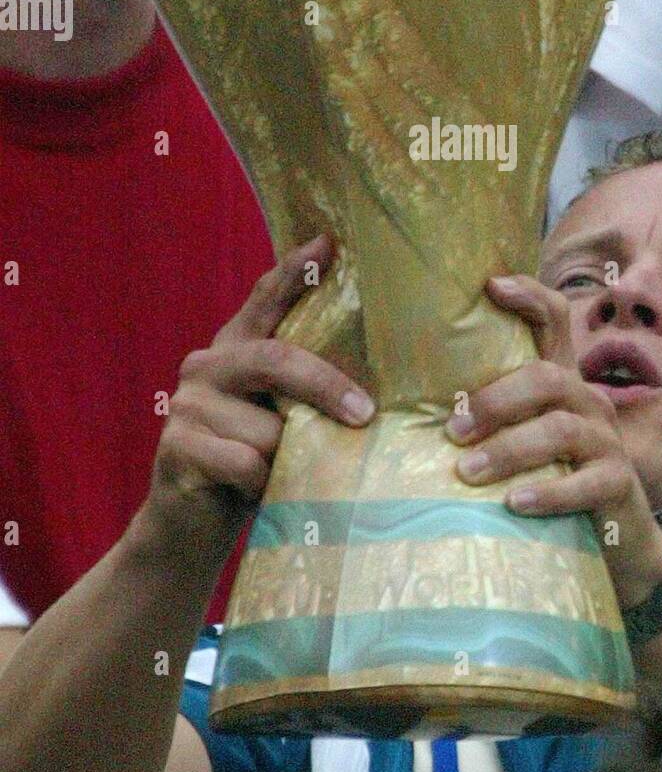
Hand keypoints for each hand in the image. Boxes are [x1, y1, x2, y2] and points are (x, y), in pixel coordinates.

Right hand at [138, 234, 375, 563]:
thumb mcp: (281, 422)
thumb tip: (375, 393)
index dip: (295, 269)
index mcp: (236, 349)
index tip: (328, 241)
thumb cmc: (250, 470)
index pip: (266, 298)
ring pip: (268, 428)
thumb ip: (303, 395)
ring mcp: (188, 405)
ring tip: (284, 477)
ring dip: (290, 460)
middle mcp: (208, 366)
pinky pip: (246, 463)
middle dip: (326, 385)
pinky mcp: (176, 448)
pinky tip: (257, 494)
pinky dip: (265, 485)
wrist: (186, 530)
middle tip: (365, 414)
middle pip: (276, 358)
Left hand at [446, 274, 661, 607]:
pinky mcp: (620, 483)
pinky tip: (514, 503)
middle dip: (494, 399)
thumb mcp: (525, 442)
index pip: (554, 319)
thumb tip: (415, 410)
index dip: (528, 295)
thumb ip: (490, 419)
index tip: (491, 284)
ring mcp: (607, 441)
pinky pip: (586, 483)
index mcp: (561, 382)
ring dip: (509, 449)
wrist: (619, 543)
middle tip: (452, 430)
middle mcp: (587, 400)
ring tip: (467, 473)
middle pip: (546, 377)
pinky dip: (547, 492)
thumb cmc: (555, 482)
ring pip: (560, 428)